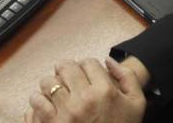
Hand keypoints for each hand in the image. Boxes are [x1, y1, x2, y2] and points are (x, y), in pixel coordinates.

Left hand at [24, 58, 145, 122]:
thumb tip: (108, 60)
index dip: (86, 66)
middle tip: (67, 78)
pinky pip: (37, 101)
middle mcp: (85, 99)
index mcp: (105, 91)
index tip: (85, 76)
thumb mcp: (136, 103)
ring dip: (51, 84)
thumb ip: (127, 77)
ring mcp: (66, 113)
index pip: (88, 62)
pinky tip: (46, 105)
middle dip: (66, 70)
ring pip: (48, 81)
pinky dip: (38, 100)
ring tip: (55, 92)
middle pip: (66, 66)